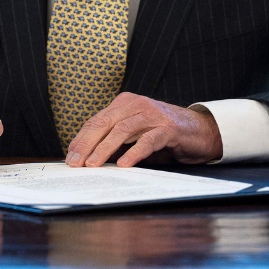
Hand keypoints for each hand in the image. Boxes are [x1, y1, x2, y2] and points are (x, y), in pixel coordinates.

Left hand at [65, 92, 221, 168]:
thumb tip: (88, 158)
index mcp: (125, 103)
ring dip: (105, 148)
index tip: (70, 156)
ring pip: (122, 130)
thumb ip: (115, 141)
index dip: (81, 138)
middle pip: (105, 122)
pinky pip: (148, 140)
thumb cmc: (162, 134)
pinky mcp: (168, 128)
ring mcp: (152, 115)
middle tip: (75, 162)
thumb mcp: (135, 134)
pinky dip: (134, 152)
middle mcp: (137, 104)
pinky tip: (124, 164)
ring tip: (93, 165)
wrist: (198, 130)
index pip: (96, 120)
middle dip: (87, 144)